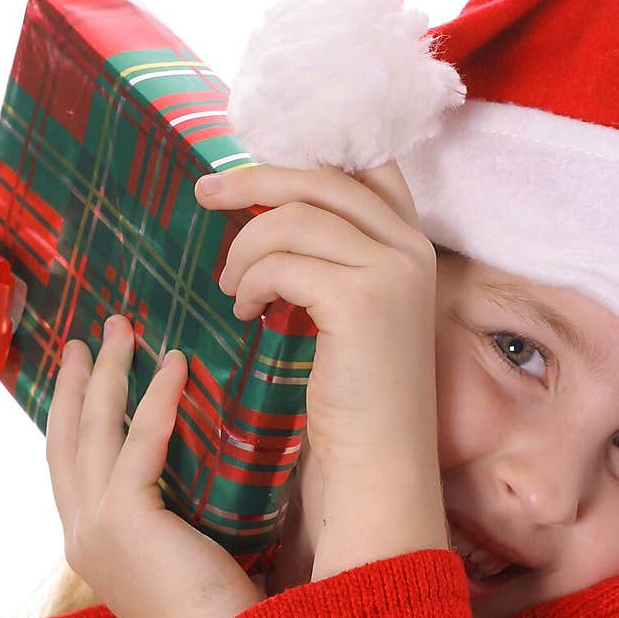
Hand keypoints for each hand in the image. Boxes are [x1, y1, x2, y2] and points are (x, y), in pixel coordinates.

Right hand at [46, 316, 265, 617]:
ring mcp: (95, 527)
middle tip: (88, 334)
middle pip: (66, 438)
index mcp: (89, 546)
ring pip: (93, 430)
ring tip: (120, 326)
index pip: (70, 467)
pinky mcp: (125, 520)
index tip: (81, 374)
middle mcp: (80, 534)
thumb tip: (200, 486)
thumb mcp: (178, 563)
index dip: (71, 416)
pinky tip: (175, 362)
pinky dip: (157, 398)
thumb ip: (171, 525)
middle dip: (75, 381)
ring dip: (106, 372)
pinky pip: (140, 441)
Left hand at [194, 161, 440, 476]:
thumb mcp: (352, 312)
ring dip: (246, 248)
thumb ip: (333, 257)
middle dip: (254, 179)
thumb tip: (273, 207)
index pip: (365, 164)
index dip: (305, 154)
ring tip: (232, 288)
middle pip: (321, 177)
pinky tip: (246, 311)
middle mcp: (411, 248)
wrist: (381, 462)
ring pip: (294, 218)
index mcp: (413, 244)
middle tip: (205, 194)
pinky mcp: (362, 301)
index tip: (254, 170)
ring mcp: (391, 271)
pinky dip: (251, 282)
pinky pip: (282, 263)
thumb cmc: (359, 399)